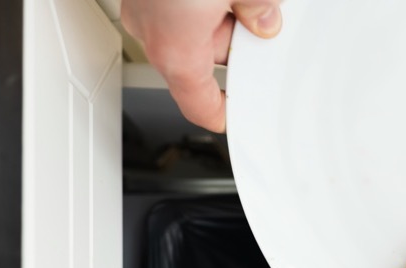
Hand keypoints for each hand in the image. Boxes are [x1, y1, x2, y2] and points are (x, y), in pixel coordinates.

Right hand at [122, 0, 283, 132]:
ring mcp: (140, 5)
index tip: (237, 117)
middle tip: (258, 32)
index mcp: (175, 51)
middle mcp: (150, 32)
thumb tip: (265, 20)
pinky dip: (193, 4)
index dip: (223, 116)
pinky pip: (172, 8)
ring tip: (237, 1)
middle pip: (199, 63)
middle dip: (232, 49)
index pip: (200, 107)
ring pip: (185, 31)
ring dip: (214, 20)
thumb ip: (258, 10)